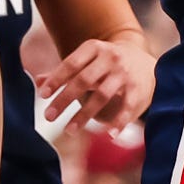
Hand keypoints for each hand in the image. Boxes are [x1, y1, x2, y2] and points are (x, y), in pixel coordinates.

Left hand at [38, 36, 154, 132]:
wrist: (146, 63)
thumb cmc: (106, 65)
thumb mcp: (87, 61)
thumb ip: (64, 72)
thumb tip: (37, 82)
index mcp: (94, 48)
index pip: (71, 63)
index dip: (56, 79)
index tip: (42, 95)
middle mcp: (110, 58)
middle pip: (84, 80)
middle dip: (64, 99)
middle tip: (48, 117)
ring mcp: (124, 74)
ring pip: (102, 95)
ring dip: (84, 115)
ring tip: (68, 130)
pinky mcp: (138, 89)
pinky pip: (127, 107)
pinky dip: (118, 121)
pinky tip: (109, 135)